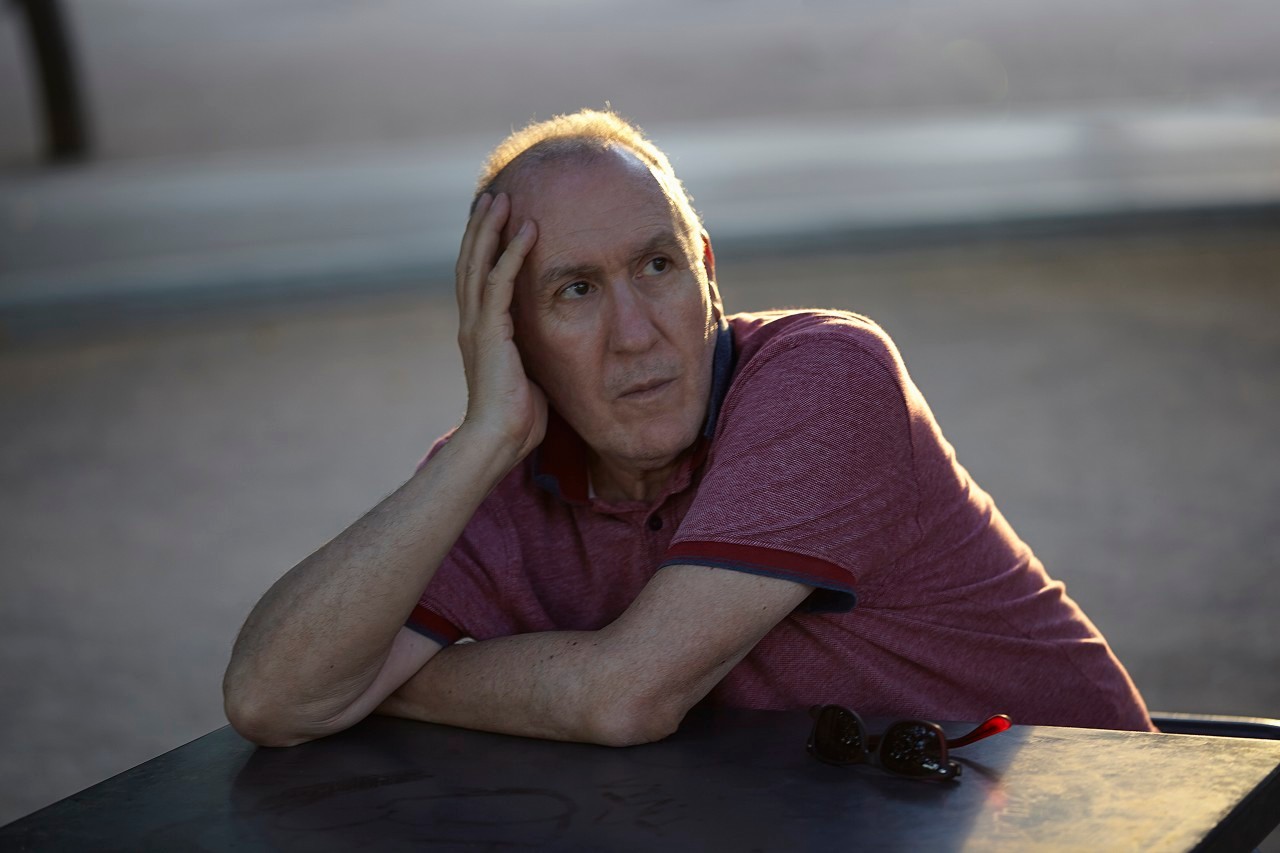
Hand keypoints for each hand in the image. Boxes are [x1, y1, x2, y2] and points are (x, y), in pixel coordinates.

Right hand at [454, 192, 546, 462]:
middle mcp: (471, 324)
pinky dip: (513, 254)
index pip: (477, 280)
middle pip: (471, 262)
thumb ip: (532, 355)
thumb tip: (550, 350)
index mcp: (479, 333)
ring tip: (503, 200)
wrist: (497, 441)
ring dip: (491, 230)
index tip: (496, 222)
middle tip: (494, 196)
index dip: (483, 249)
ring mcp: (477, 326)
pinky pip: (501, 282)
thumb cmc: (516, 420)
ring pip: (479, 264)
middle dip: (481, 228)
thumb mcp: (528, 377)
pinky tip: (528, 231)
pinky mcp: (489, 332)